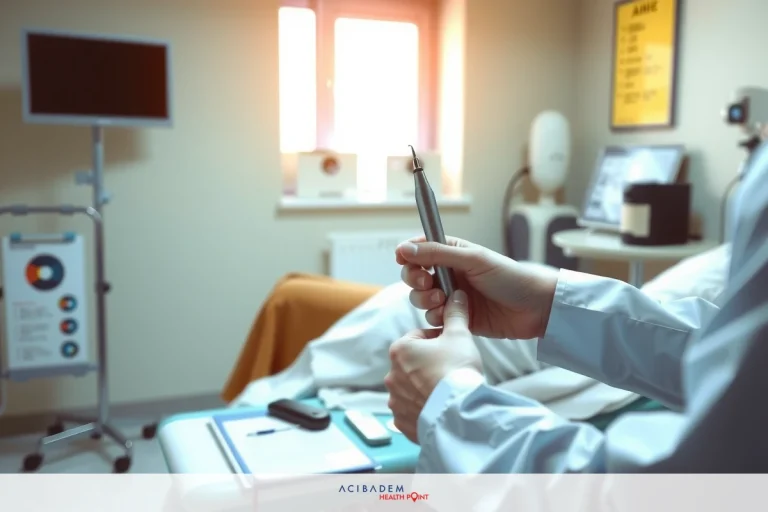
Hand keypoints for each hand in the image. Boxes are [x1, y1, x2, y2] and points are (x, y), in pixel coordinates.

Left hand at [384, 289, 481, 443]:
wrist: (460, 411)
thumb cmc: (457, 370)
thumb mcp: (459, 335)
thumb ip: (455, 314)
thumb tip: (456, 296)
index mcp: (400, 350)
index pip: (419, 337)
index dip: (438, 340)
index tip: (451, 348)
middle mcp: (391, 375)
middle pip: (414, 363)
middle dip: (429, 365)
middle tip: (451, 370)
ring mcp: (395, 401)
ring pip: (411, 388)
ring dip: (425, 388)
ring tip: (446, 391)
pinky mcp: (402, 421)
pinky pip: (412, 411)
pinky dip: (423, 409)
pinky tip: (439, 407)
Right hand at [396, 236, 557, 339]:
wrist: (535, 308)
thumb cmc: (510, 277)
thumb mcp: (473, 259)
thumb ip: (437, 254)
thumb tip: (404, 248)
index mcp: (453, 253)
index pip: (420, 249)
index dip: (408, 254)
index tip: (402, 259)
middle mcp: (450, 274)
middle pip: (415, 275)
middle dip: (414, 280)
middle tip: (426, 283)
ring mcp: (452, 297)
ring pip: (421, 298)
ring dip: (425, 300)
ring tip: (441, 300)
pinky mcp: (456, 318)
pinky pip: (434, 318)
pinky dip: (436, 317)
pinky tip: (449, 316)